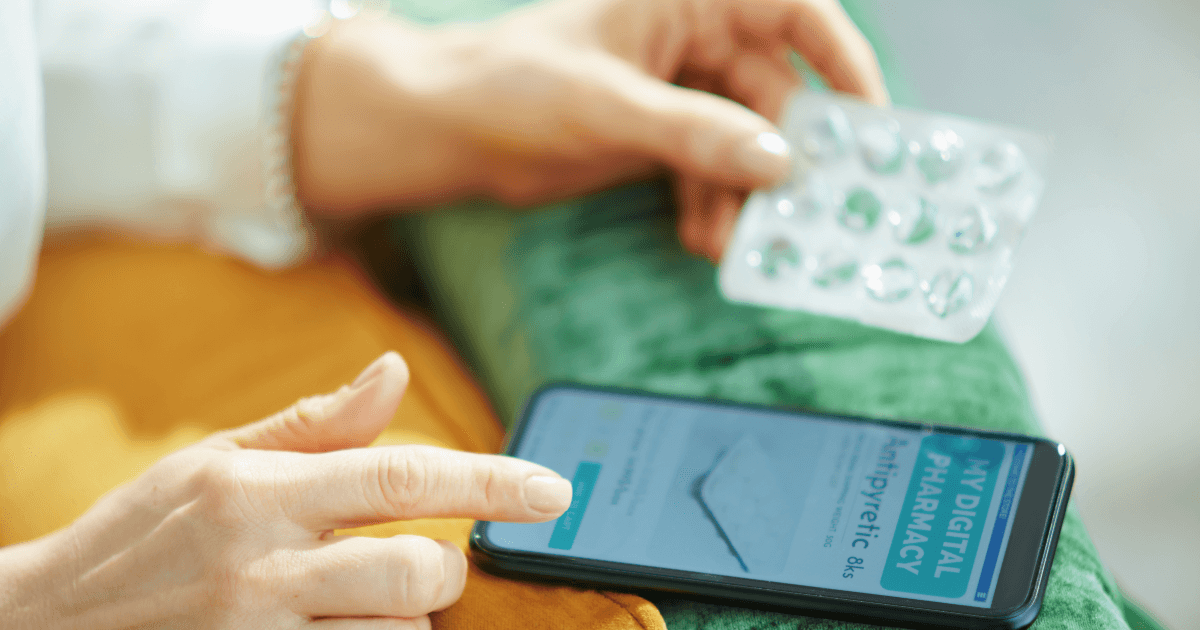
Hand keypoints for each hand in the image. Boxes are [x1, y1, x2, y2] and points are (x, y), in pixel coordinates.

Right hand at [0, 352, 570, 628]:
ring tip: (351, 605)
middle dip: (442, 570)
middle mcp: (259, 569)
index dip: (488, 483)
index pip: (397, 479)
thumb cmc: (144, 533)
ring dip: (401, 621)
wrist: (46, 625)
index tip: (553, 490)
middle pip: (414, 575)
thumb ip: (315, 424)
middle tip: (420, 563)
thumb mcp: (216, 459)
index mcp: (256, 492)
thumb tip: (396, 373)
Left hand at [291, 0, 885, 259]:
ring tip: (741, 241)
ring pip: (746, 141)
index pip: (793, 12)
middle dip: (790, 155)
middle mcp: (694, 36)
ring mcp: (679, 88)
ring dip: (748, 193)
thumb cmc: (511, 84)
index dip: (842, 62)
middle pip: (777, 92)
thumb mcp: (608, 105)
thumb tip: (778, 162)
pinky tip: (702, 238)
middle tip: (813, 211)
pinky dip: (714, 204)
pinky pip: (712, 169)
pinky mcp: (661, 134)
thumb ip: (694, 132)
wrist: (449, 130)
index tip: (871, 123)